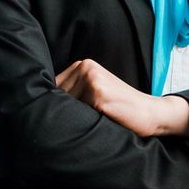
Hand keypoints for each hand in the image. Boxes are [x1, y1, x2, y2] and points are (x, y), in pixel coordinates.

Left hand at [55, 58, 172, 138]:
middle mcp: (85, 67)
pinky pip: (76, 112)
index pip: (52, 86)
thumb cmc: (120, 108)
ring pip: (64, 104)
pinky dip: (81, 121)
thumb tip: (39, 104)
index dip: (52, 103)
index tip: (60, 114)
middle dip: (60, 111)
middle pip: (55, 95)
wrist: (149, 112)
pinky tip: (95, 123)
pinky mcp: (97, 93)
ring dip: (71, 117)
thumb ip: (73, 92)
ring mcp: (92, 78)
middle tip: (79, 120)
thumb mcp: (95, 93)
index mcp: (83, 65)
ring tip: (91, 121)